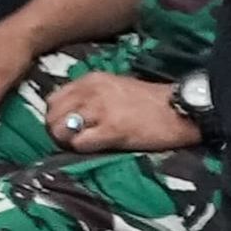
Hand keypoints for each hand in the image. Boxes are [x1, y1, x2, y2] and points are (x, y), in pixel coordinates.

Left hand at [41, 73, 200, 154]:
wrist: (178, 109)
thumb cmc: (149, 101)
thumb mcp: (114, 88)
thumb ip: (91, 96)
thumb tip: (71, 114)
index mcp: (90, 80)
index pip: (53, 99)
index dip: (57, 117)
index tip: (68, 127)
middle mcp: (91, 92)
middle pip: (52, 115)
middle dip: (57, 132)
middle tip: (71, 142)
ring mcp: (100, 110)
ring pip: (60, 129)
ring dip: (67, 142)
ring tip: (81, 146)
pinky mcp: (111, 130)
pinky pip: (79, 143)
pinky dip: (81, 149)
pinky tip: (95, 149)